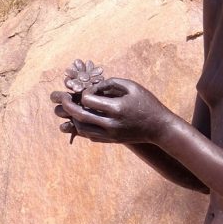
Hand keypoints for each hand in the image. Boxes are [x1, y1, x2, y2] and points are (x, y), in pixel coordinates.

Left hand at [51, 78, 173, 144]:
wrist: (159, 128)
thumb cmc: (147, 103)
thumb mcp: (133, 87)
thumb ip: (111, 82)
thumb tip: (93, 85)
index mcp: (116, 108)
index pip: (88, 100)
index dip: (85, 92)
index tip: (90, 89)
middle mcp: (111, 123)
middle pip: (80, 116)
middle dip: (68, 106)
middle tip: (62, 98)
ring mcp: (110, 134)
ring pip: (82, 129)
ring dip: (74, 118)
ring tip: (73, 110)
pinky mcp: (111, 141)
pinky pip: (90, 136)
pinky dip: (83, 127)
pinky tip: (83, 120)